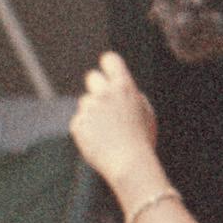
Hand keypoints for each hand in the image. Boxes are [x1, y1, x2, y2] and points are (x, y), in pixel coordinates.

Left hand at [71, 52, 159, 199]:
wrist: (129, 162)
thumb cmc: (142, 139)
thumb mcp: (145, 112)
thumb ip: (131, 96)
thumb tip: (118, 86)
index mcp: (125, 87)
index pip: (110, 59)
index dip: (109, 64)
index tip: (109, 70)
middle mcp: (105, 93)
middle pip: (92, 77)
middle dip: (97, 87)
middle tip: (106, 103)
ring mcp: (89, 108)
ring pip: (86, 102)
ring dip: (93, 113)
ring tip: (108, 131)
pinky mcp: (77, 123)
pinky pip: (80, 121)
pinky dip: (87, 130)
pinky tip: (99, 140)